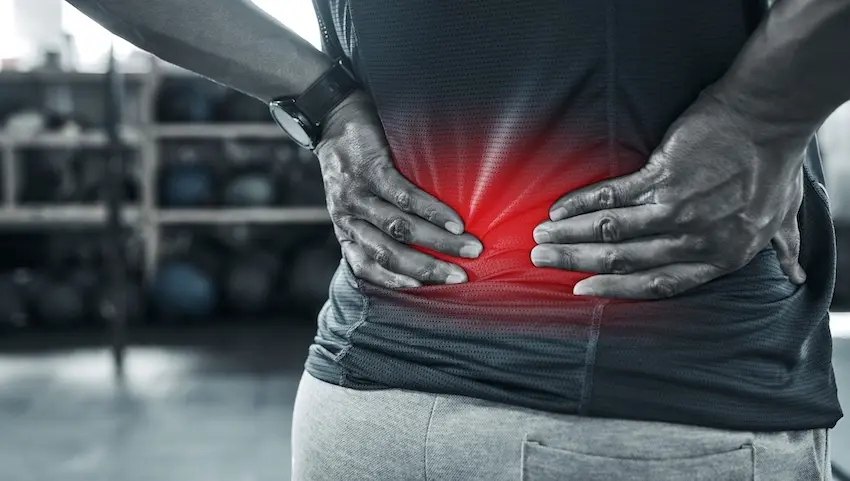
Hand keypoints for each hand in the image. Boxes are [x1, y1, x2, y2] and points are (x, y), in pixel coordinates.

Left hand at [315, 92, 482, 287]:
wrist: (331, 117)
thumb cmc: (351, 163)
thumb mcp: (353, 201)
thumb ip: (373, 225)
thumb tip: (417, 249)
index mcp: (345, 230)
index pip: (365, 267)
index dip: (394, 282)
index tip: (425, 291)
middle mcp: (348, 217)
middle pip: (389, 253)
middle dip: (428, 269)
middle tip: (461, 277)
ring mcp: (358, 194)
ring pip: (400, 229)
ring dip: (439, 242)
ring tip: (470, 248)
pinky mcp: (372, 170)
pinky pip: (404, 196)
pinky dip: (433, 212)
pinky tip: (455, 221)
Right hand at [530, 88, 807, 298]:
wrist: (766, 117)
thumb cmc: (776, 166)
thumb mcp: (783, 216)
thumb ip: (781, 246)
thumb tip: (795, 274)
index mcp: (720, 256)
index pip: (659, 284)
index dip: (616, 289)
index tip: (583, 289)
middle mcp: (694, 238)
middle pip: (624, 260)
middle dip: (575, 262)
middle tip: (540, 261)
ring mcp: (676, 207)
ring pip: (612, 231)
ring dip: (569, 236)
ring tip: (540, 238)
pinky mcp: (661, 174)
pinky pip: (613, 196)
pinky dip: (581, 203)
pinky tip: (559, 209)